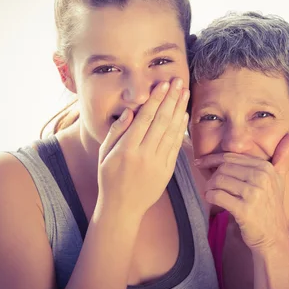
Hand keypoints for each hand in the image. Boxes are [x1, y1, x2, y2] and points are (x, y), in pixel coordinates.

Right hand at [97, 78, 189, 217]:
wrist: (122, 208)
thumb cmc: (109, 178)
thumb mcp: (104, 154)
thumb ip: (116, 131)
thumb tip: (130, 111)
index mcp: (126, 149)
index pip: (145, 118)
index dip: (155, 99)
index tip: (163, 84)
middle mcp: (144, 154)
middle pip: (161, 121)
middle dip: (171, 98)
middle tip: (178, 81)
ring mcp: (158, 163)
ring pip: (171, 131)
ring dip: (179, 109)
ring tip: (184, 92)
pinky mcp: (167, 170)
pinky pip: (176, 145)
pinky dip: (180, 128)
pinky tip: (183, 114)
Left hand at [197, 134, 288, 251]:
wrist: (273, 238)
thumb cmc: (270, 208)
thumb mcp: (278, 181)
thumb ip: (282, 158)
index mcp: (266, 168)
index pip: (232, 157)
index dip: (213, 159)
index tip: (201, 162)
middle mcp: (262, 178)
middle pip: (223, 167)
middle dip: (211, 175)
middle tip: (208, 183)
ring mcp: (254, 194)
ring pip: (218, 180)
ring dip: (210, 187)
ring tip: (211, 193)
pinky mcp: (244, 209)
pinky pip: (217, 195)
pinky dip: (210, 197)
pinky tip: (212, 200)